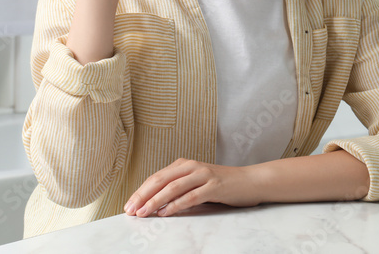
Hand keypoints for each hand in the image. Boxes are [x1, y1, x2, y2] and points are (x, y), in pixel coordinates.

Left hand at [124, 158, 261, 217]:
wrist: (250, 181)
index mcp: (184, 165)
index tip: (128, 205)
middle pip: (160, 180)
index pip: (156, 177)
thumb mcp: (197, 183)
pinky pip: (191, 196)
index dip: (140, 191)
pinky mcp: (214, 186)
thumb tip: (155, 205)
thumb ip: (179, 189)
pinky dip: (176, 204)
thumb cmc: (222, 185)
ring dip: (155, 201)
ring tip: (143, 213)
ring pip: (173, 187)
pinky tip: (165, 212)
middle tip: (130, 210)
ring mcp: (203, 175)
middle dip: (143, 196)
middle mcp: (192, 167)